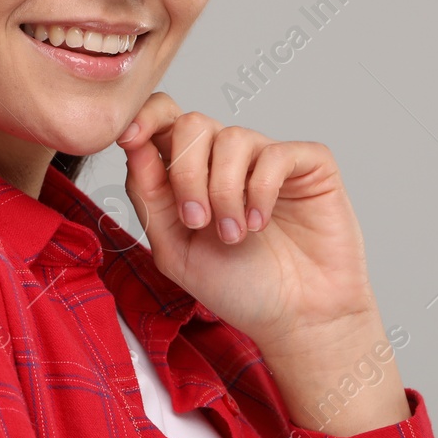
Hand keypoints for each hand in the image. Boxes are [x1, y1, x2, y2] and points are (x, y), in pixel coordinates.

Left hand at [114, 92, 378, 348]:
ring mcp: (267, 158)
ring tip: (233, 235)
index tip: (128, 139)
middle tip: (197, 221)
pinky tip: (259, 224)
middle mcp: (226, 158)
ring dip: (225, 192)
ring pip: (232, 138)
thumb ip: (149, 197)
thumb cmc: (236, 286)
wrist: (295, 319)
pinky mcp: (309, 165)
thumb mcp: (175, 250)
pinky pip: (275, 154)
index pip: (161, 118)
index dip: (143, 118)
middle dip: (187, 172)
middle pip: (193, 123)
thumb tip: (133, 145)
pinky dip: (261, 191)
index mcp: (189, 171)